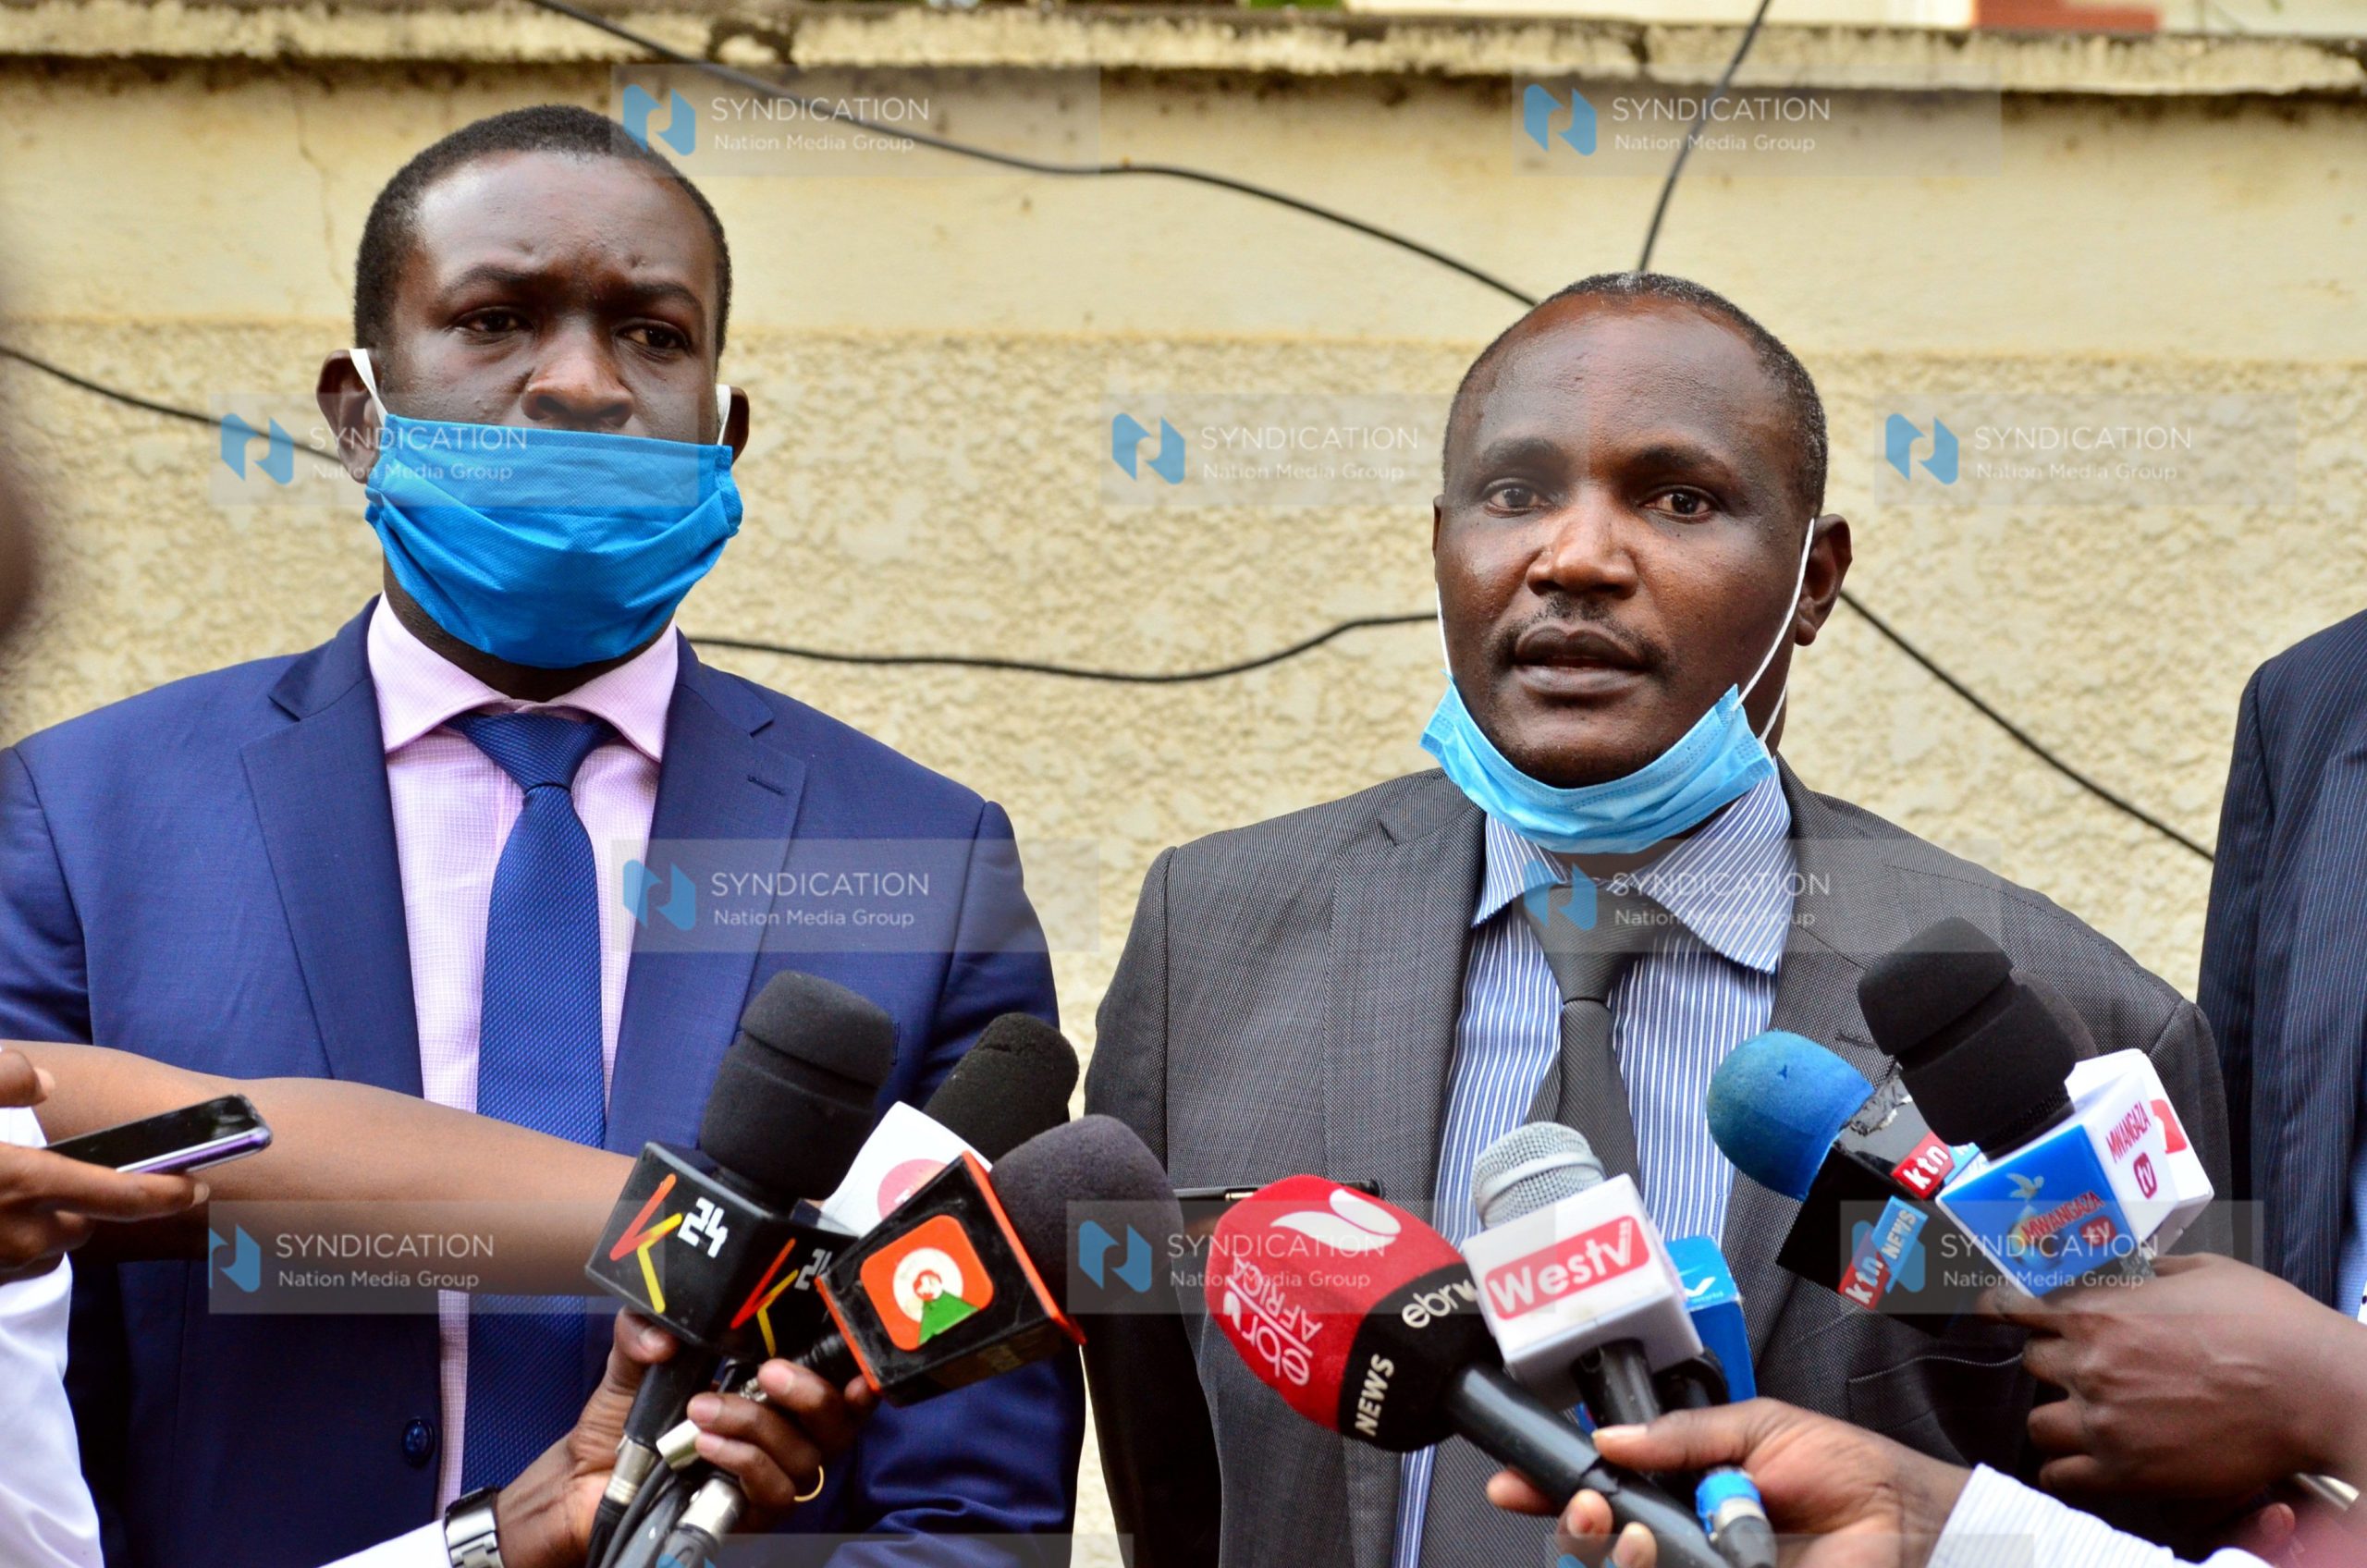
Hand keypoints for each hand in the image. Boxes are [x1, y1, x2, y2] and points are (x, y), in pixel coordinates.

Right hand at [0, 1047, 205, 1282]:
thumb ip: (3, 1080)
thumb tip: (44, 1082)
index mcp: (23, 1184)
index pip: (123, 1197)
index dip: (170, 1193)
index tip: (200, 1187)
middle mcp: (17, 1237)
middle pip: (83, 1226)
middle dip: (79, 1204)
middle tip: (46, 1173)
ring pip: (44, 1251)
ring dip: (39, 1228)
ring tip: (3, 1196)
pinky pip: (8, 1268)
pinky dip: (5, 1248)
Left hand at [492, 1312, 879, 1567]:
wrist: (585, 1477)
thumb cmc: (624, 1418)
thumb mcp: (634, 1360)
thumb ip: (644, 1329)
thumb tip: (664, 1331)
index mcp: (774, 1391)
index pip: (838, 1382)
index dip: (858, 1373)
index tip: (854, 1362)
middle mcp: (785, 1434)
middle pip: (838, 1423)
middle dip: (812, 1394)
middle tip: (770, 1373)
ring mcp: (771, 1477)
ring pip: (803, 1456)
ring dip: (758, 1426)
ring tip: (704, 1410)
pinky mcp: (751, 1514)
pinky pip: (772, 1491)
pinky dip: (744, 1462)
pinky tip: (707, 1445)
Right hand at [1485, 1400, 1970, 1567]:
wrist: (1911, 1517)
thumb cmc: (1849, 1469)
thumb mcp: (1757, 1427)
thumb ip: (1682, 1434)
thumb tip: (1606, 1438)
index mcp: (1683, 1499)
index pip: (1602, 1503)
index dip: (1553, 1496)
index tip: (1514, 1485)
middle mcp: (1684, 1546)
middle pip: (1598, 1551)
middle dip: (1575, 1528)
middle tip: (1585, 1506)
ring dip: (1609, 1556)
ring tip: (1630, 1535)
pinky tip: (1650, 1554)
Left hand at [1986, 1252, 2366, 1497]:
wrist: (2312, 1389)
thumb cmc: (2268, 1325)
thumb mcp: (2203, 1270)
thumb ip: (2151, 1271)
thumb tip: (2133, 1269)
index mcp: (2097, 1312)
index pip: (2015, 1306)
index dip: (2003, 1307)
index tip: (1995, 1309)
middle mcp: (2089, 1366)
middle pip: (2032, 1363)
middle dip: (2054, 1361)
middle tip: (2084, 1365)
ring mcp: (2104, 1422)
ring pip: (2037, 1424)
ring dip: (2057, 1415)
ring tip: (2086, 1414)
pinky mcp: (2127, 1471)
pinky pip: (2061, 1477)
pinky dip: (2064, 1470)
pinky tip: (2080, 1461)